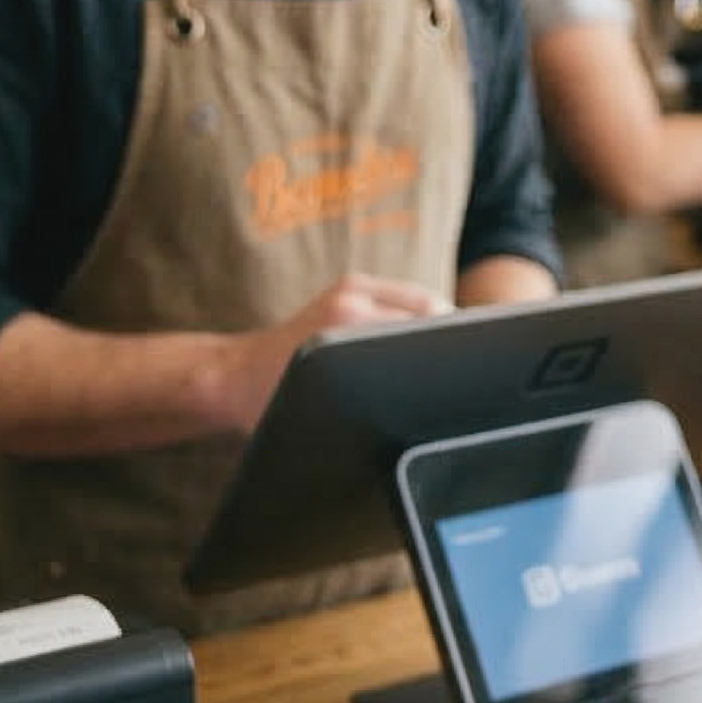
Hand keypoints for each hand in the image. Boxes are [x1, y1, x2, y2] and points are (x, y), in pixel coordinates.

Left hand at [221, 274, 445, 431]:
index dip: (455, 350)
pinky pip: (403, 296)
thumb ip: (370, 407)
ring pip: (422, 299)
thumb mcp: (321, 416)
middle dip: (452, 337)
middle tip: (464, 370)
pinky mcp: (349, 286)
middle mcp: (351, 301)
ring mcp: (351, 288)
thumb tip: (420, 411)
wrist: (230, 377)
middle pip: (431, 309)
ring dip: (438, 324)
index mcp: (346, 328)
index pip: (425, 327)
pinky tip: (422, 344)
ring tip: (445, 357)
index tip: (471, 371)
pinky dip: (419, 316)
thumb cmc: (270, 405)